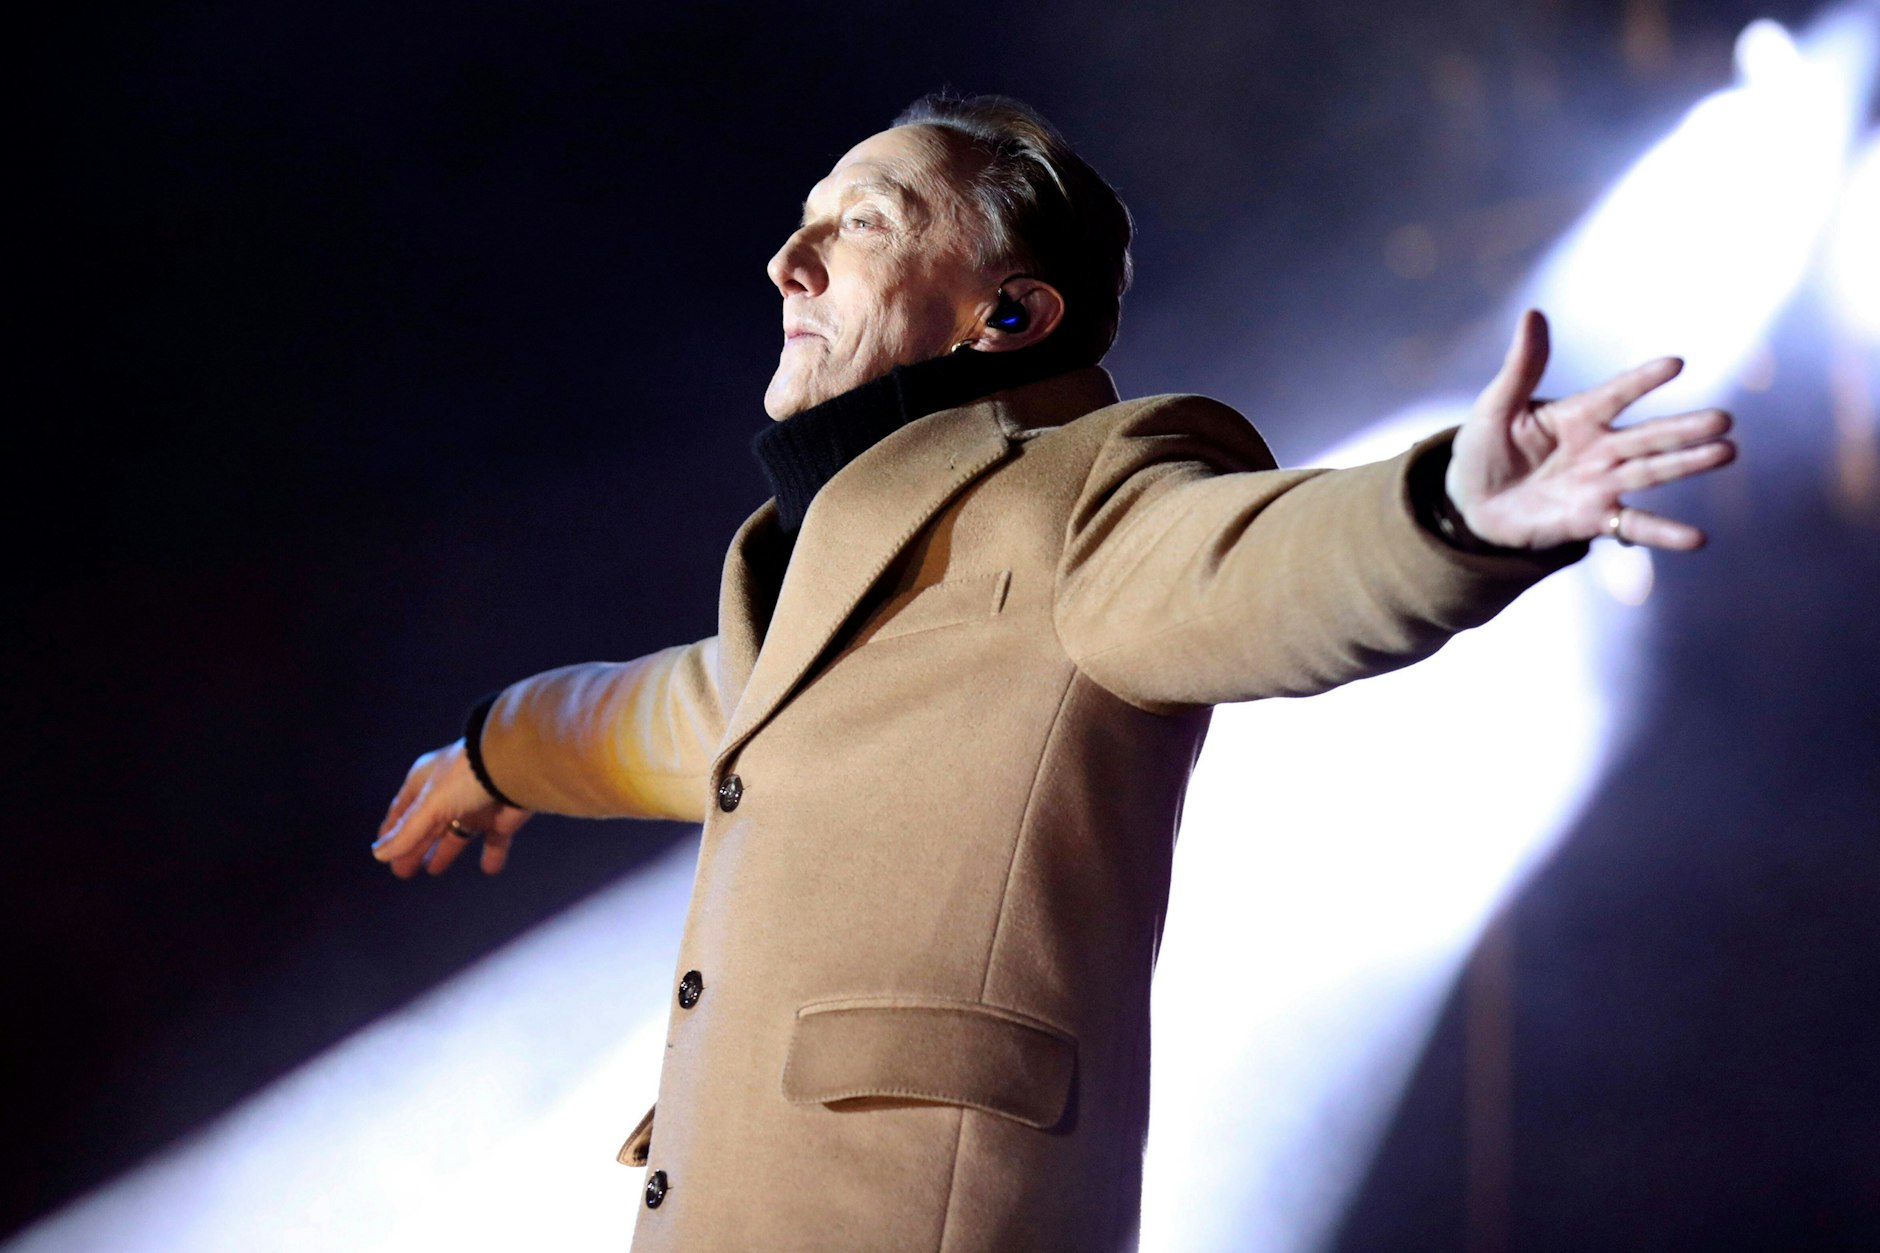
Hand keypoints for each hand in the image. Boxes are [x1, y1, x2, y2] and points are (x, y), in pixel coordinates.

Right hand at [372, 739, 531, 877]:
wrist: (518, 765)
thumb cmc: (467, 776)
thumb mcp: (431, 806)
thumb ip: (407, 832)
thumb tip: (378, 854)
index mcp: (426, 782)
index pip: (402, 811)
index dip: (392, 832)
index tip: (383, 853)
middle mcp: (450, 793)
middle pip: (427, 827)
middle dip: (414, 848)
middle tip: (403, 872)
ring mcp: (476, 805)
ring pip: (457, 833)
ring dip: (445, 851)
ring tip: (433, 870)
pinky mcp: (502, 816)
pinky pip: (496, 840)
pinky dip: (493, 854)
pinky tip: (489, 869)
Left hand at [1447, 309, 1736, 549]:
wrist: (1472, 504)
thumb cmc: (1484, 449)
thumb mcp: (1496, 407)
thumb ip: (1521, 367)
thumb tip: (1532, 314)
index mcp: (1576, 416)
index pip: (1615, 395)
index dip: (1641, 381)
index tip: (1675, 364)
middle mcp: (1598, 448)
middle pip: (1647, 436)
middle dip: (1684, 429)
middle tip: (1724, 420)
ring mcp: (1600, 484)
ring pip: (1650, 472)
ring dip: (1688, 464)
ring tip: (1726, 452)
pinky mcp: (1594, 520)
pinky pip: (1634, 527)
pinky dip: (1664, 533)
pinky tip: (1696, 539)